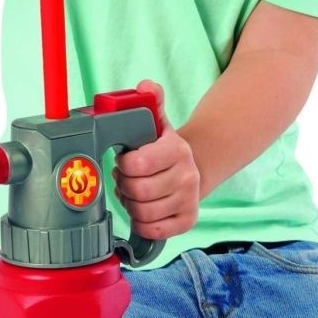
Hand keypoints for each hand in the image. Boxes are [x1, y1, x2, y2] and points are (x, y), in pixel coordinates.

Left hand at [113, 80, 199, 239]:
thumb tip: (146, 85)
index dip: (124, 164)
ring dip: (131, 205)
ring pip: (143, 213)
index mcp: (177, 150)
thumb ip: (151, 101)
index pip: (138, 163)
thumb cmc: (164, 149)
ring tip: (134, 194)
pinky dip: (142, 223)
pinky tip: (144, 210)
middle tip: (126, 179)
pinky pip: (153, 231)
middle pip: (138, 191)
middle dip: (125, 186)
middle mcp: (187, 176)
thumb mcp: (159, 123)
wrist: (193, 170)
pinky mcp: (188, 221)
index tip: (125, 160)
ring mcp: (189, 200)